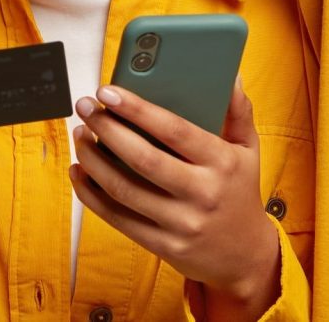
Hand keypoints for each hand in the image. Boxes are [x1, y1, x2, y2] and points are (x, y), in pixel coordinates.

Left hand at [69, 78, 279, 320]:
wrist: (245, 255)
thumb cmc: (239, 189)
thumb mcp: (248, 149)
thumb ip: (238, 111)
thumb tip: (229, 74)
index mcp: (222, 163)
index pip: (174, 130)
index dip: (137, 109)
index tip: (107, 91)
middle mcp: (202, 194)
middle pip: (142, 158)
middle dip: (106, 129)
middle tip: (85, 107)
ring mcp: (181, 224)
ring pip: (123, 189)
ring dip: (93, 159)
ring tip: (80, 134)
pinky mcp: (163, 246)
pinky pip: (118, 218)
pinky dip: (91, 194)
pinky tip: (79, 171)